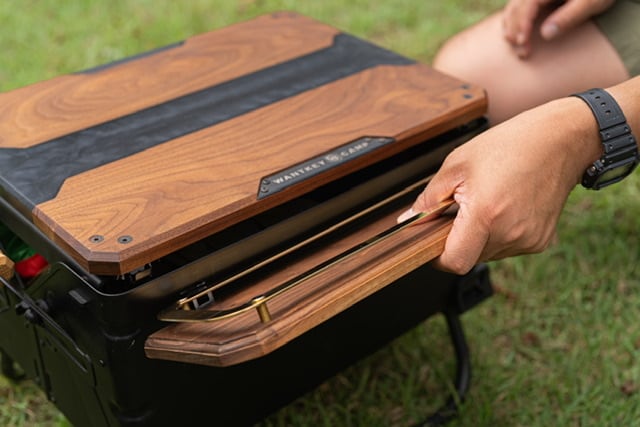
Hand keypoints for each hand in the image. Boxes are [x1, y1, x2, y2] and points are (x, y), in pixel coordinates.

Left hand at [398, 97, 600, 273]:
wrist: (559, 141)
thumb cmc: (509, 146)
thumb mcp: (457, 165)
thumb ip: (429, 199)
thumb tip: (407, 220)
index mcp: (486, 214)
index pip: (454, 262)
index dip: (438, 257)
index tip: (431, 242)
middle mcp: (510, 233)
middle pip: (470, 256)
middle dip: (458, 239)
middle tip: (460, 209)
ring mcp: (528, 239)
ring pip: (488, 253)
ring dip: (479, 236)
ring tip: (486, 203)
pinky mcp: (541, 240)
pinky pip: (508, 247)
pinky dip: (499, 233)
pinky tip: (504, 207)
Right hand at [503, 0, 614, 57]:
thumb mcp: (591, 2)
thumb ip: (569, 17)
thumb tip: (546, 34)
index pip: (526, 6)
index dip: (522, 25)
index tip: (523, 43)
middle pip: (516, 7)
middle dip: (514, 30)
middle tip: (521, 52)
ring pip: (514, 6)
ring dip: (511, 25)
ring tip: (515, 44)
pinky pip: (519, 5)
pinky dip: (514, 19)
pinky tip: (516, 32)